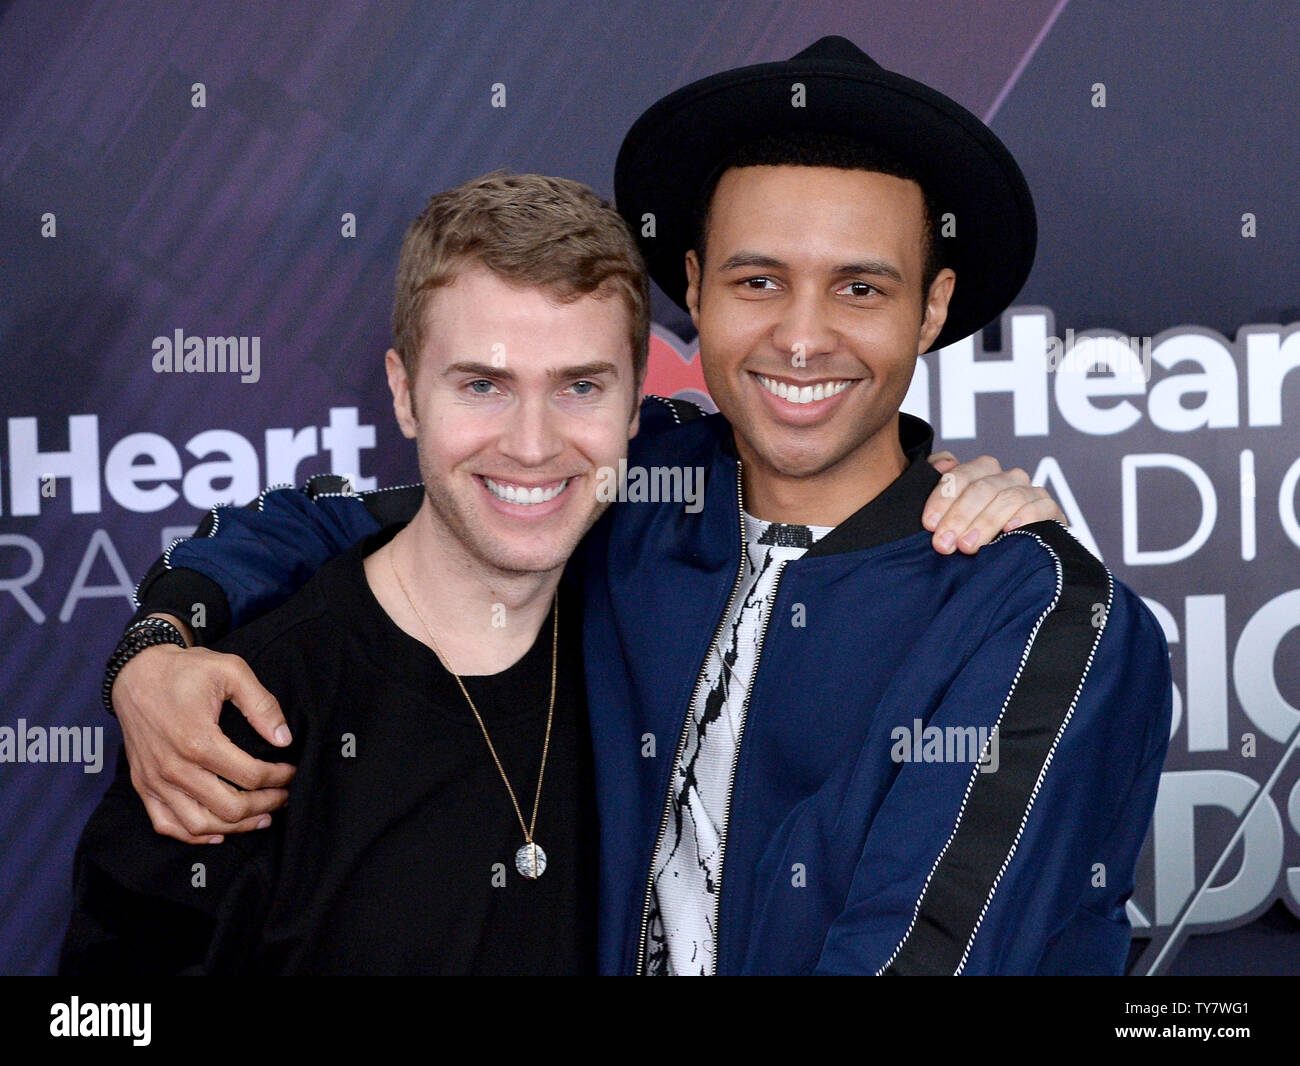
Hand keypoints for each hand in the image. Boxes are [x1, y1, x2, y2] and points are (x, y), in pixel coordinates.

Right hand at [112, 643, 294, 842]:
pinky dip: (193, 835)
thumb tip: (284, 738)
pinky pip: (166, 825)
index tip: (291, 772)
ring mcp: (156, 781)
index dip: (278, 778)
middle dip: (265, 805)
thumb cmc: (185, 670)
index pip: (250, 776)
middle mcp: (174, 768)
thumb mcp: (231, 671)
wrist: (136, 672)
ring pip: (200, 824)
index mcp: (198, 741)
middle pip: (229, 808)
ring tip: (261, 817)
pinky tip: (218, 831)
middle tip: (283, 796)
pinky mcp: (143, 785)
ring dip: (236, 827)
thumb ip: (261, 705)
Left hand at [922, 453, 1065, 554]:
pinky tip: (1008, 531)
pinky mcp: (1050, 509)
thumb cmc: (974, 530)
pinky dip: (1024, 517)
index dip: (943, 499)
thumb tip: (943, 466)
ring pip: (1008, 498)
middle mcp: (1006, 477)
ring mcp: (1030, 491)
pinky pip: (1041, 507)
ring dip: (986, 522)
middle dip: (960, 517)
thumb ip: (942, 483)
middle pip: (982, 488)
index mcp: (981, 471)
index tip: (930, 524)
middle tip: (944, 544)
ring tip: (967, 546)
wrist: (1017, 553)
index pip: (960, 475)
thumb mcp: (950, 510)